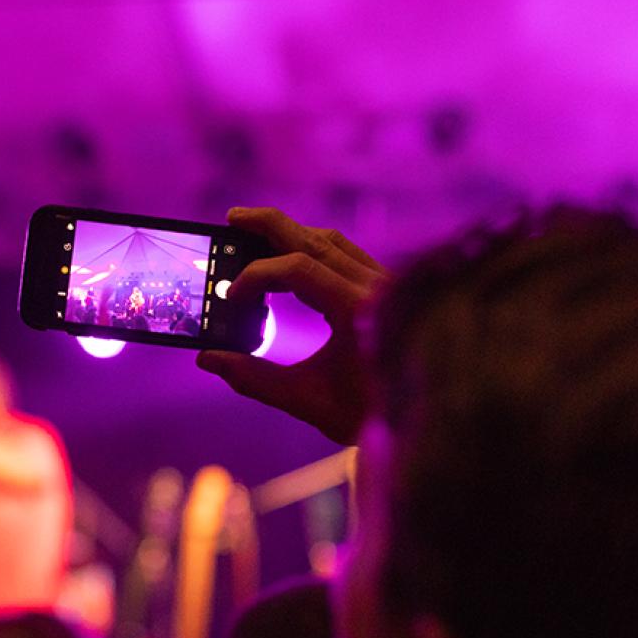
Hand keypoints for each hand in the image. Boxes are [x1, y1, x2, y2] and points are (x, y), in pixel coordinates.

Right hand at [196, 207, 386, 444]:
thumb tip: (208, 359)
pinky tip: (291, 260)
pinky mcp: (389, 289)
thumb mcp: (307, 400)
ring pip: (333, 242)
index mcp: (359, 310)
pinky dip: (314, 250)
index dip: (256, 275)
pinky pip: (347, 255)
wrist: (430, 419)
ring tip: (254, 233)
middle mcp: (377, 288)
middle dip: (269, 226)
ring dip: (292, 234)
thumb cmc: (371, 415)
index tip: (230, 297)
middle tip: (231, 218)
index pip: (298, 269)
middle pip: (315, 239)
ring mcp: (387, 285)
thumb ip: (254, 379)